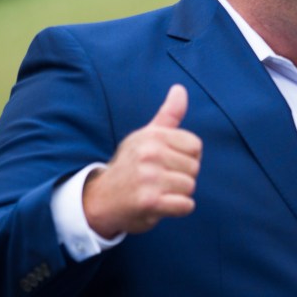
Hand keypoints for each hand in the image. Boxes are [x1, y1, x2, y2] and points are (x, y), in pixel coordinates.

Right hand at [82, 84, 201, 235]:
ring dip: (178, 194)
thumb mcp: (145, 136)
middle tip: (158, 180)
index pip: (195, 146)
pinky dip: (178, 208)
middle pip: (194, 168)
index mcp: (152, 136)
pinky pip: (186, 205)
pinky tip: (161, 205)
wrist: (101, 199)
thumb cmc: (130, 165)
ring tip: (157, 191)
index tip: (166, 162)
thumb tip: (180, 88)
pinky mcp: (149, 202)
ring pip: (190, 187)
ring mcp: (149, 178)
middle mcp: (149, 153)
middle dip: (181, 177)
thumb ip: (168, 115)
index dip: (186, 157)